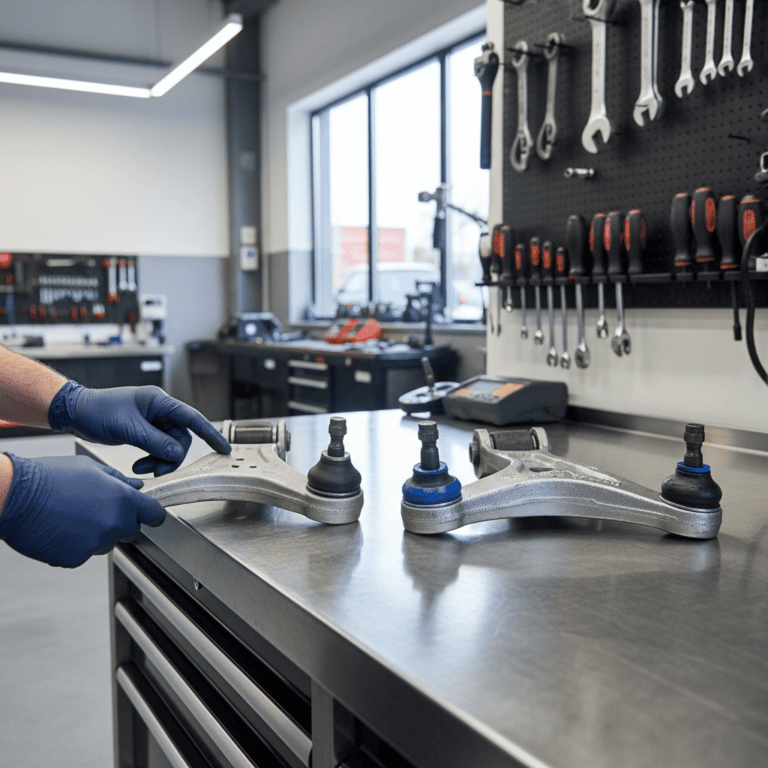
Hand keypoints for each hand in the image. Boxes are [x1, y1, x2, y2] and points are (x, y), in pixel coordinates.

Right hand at [0, 454, 166, 567]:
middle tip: (97, 510)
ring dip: (97, 534)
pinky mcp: (76, 559)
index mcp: (122, 499)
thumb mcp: (90, 468)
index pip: (153, 514)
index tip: (150, 515)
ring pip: (106, 543)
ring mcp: (95, 543)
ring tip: (73, 516)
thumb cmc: (49, 478)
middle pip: (131, 531)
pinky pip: (83, 554)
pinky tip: (61, 529)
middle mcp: (113, 523)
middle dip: (121, 523)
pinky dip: (75, 546)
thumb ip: (118, 480)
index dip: (152, 514)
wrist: (15, 496)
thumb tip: (136, 485)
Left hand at [48, 381, 230, 475]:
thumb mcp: (128, 428)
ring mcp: (153, 421)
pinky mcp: (145, 431)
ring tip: (142, 468)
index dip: (210, 434)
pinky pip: (159, 448)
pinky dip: (152, 459)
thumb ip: (156, 442)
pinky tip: (138, 464)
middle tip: (155, 470)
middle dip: (171, 457)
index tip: (224, 448)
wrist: (76, 412)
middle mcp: (159, 410)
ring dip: (159, 460)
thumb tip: (177, 454)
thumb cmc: (98, 412)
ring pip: (170, 446)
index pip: (192, 418)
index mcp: (159, 401)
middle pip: (181, 438)